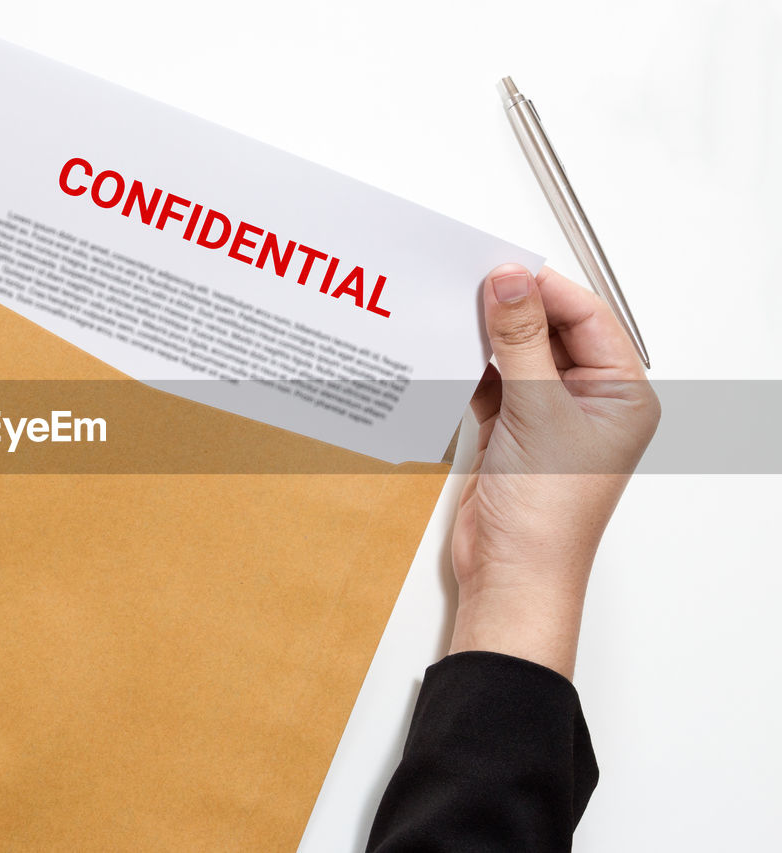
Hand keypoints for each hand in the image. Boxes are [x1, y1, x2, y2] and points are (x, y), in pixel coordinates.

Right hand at [449, 264, 659, 678]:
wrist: (511, 574)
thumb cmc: (548, 515)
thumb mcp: (537, 412)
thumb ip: (520, 341)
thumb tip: (511, 282)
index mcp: (621, 395)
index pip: (587, 318)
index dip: (545, 289)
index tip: (503, 269)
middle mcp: (588, 402)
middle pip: (550, 331)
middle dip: (512, 309)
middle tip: (471, 284)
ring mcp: (546, 416)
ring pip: (516, 355)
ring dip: (487, 338)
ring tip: (454, 314)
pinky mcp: (509, 431)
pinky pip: (489, 382)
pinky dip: (468, 369)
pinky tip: (447, 353)